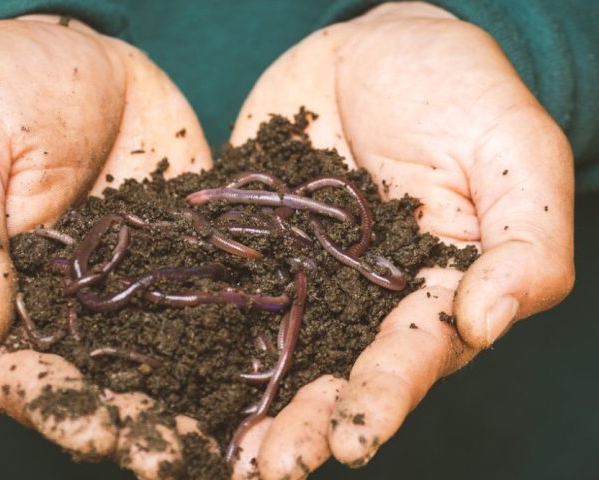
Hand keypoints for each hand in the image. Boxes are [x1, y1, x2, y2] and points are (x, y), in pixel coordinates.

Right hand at [0, 15, 213, 478]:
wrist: (73, 50)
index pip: (19, 375)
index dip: (56, 410)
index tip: (98, 432)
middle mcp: (69, 308)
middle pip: (99, 384)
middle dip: (137, 425)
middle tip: (180, 461)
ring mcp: (131, 287)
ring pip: (160, 358)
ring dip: (191, 402)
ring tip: (232, 441)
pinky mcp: (182, 256)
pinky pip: (208, 302)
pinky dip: (234, 338)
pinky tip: (271, 366)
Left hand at [228, 3, 574, 477]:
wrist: (371, 47)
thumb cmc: (458, 90)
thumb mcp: (512, 154)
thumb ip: (524, 243)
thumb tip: (487, 323)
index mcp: (432, 291)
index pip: (412, 356)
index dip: (383, 398)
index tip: (351, 439)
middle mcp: (364, 301)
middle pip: (336, 374)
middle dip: (304, 424)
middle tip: (268, 471)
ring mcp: (303, 279)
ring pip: (276, 353)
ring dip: (250, 406)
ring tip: (220, 456)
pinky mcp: (254, 250)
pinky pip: (225, 295)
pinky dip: (197, 334)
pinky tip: (167, 373)